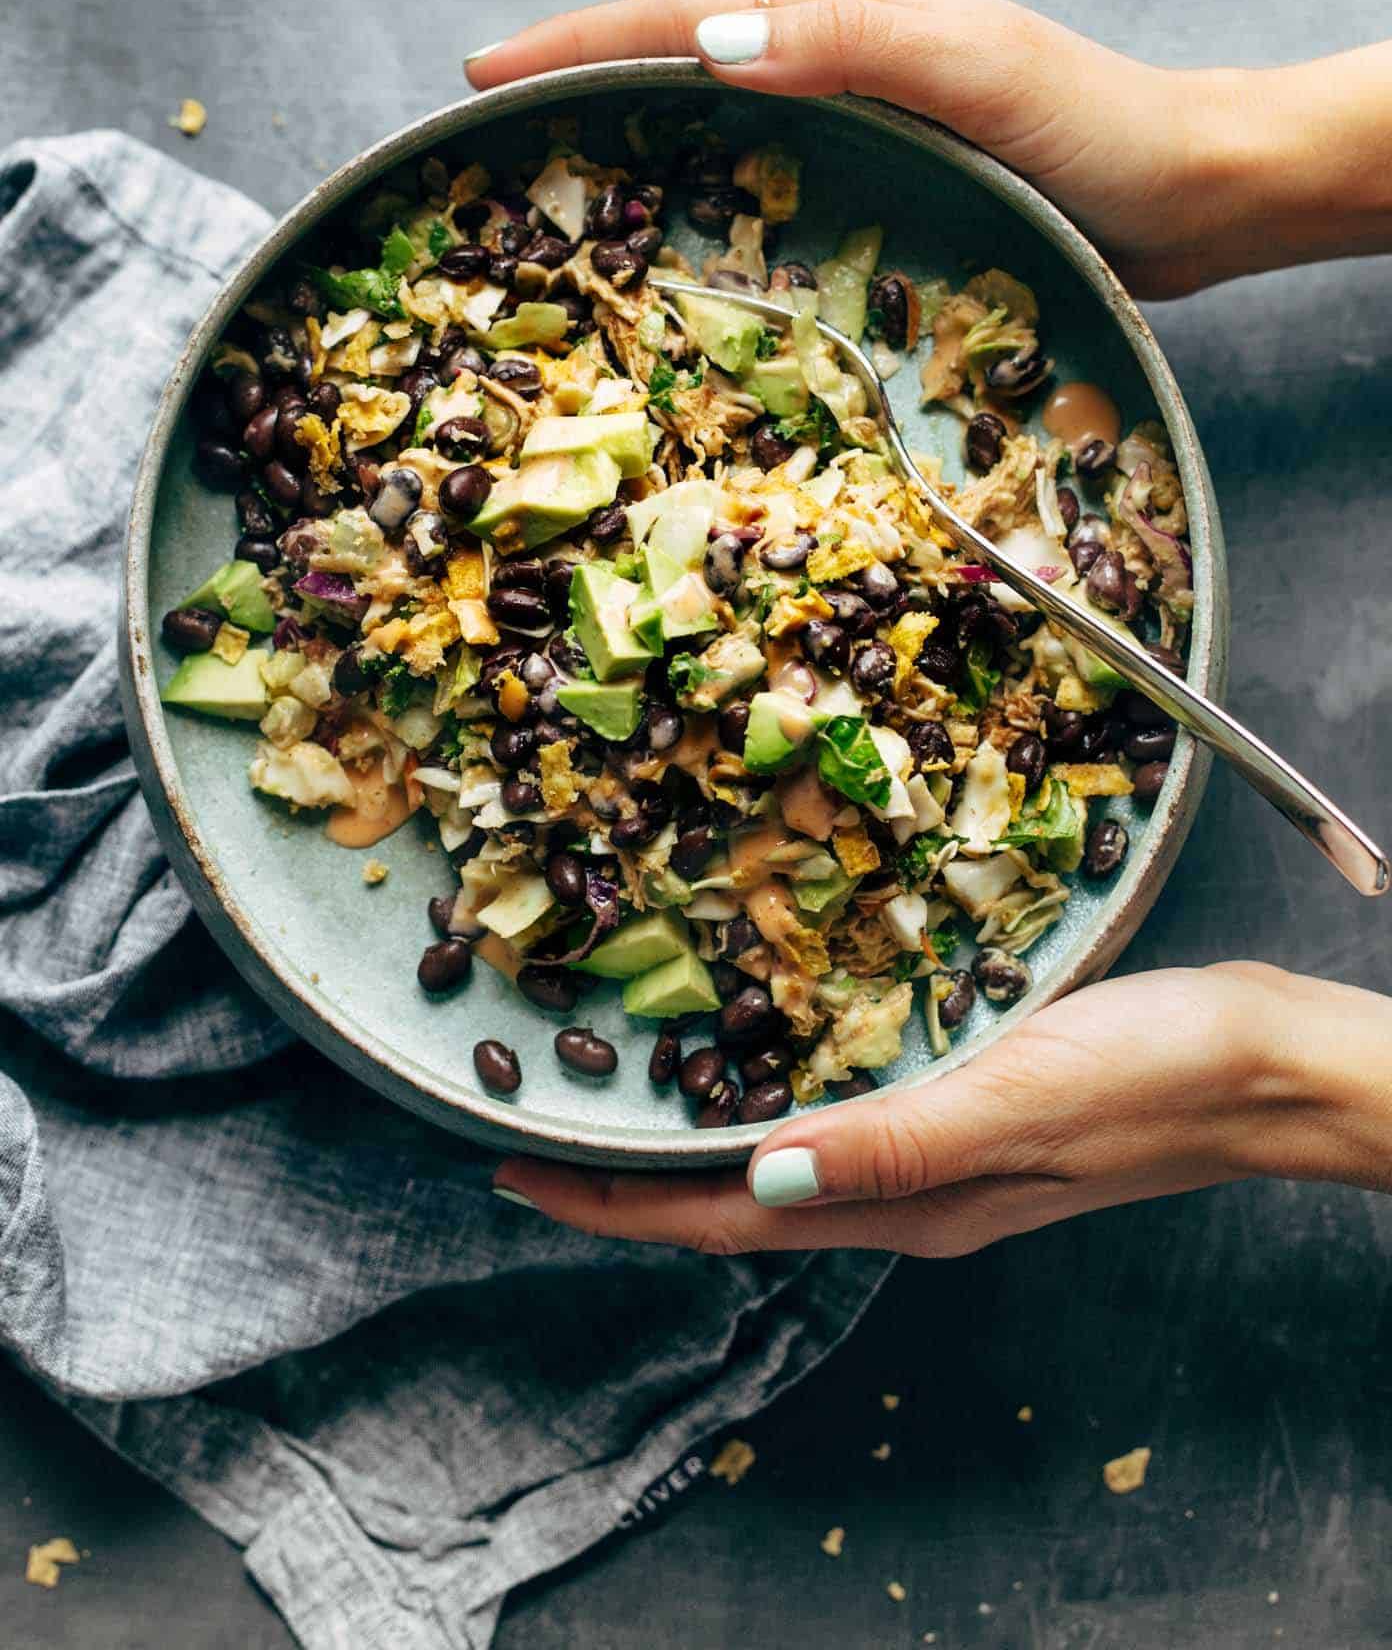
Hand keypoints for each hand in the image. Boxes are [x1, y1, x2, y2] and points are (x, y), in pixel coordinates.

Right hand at [464, 0, 1312, 297]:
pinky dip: (702, 182)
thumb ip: (858, 41)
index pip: (683, 10)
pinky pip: (765, 164)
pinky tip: (671, 226)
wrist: (1190, 195)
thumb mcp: (980, 68)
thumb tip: (710, 42)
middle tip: (486, 128)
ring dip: (631, 129)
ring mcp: (860, 105)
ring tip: (545, 175)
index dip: (579, 40)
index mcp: (850, 1)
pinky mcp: (882, 166)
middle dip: (581, 76)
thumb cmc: (1094, 129)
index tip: (480, 74)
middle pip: (684, 47)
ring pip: (716, 107)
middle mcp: (844, 43)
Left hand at [493, 964, 1391, 1256]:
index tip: (511, 1171)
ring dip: (698, 1141)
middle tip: (540, 1129)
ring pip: (786, 1162)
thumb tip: (760, 1178)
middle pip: (739, 1203)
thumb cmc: (1156, 1076)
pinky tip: (767, 1050)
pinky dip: (778, 1095)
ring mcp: (945, 1156)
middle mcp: (912, 1194)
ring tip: (622, 1094)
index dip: (612, 1204)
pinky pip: (844, 1116)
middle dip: (631, 1180)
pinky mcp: (975, 1104)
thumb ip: (894, 1142)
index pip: (725, 1221)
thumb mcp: (1017, 1098)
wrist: (1267, 1067)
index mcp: (909, 1205)